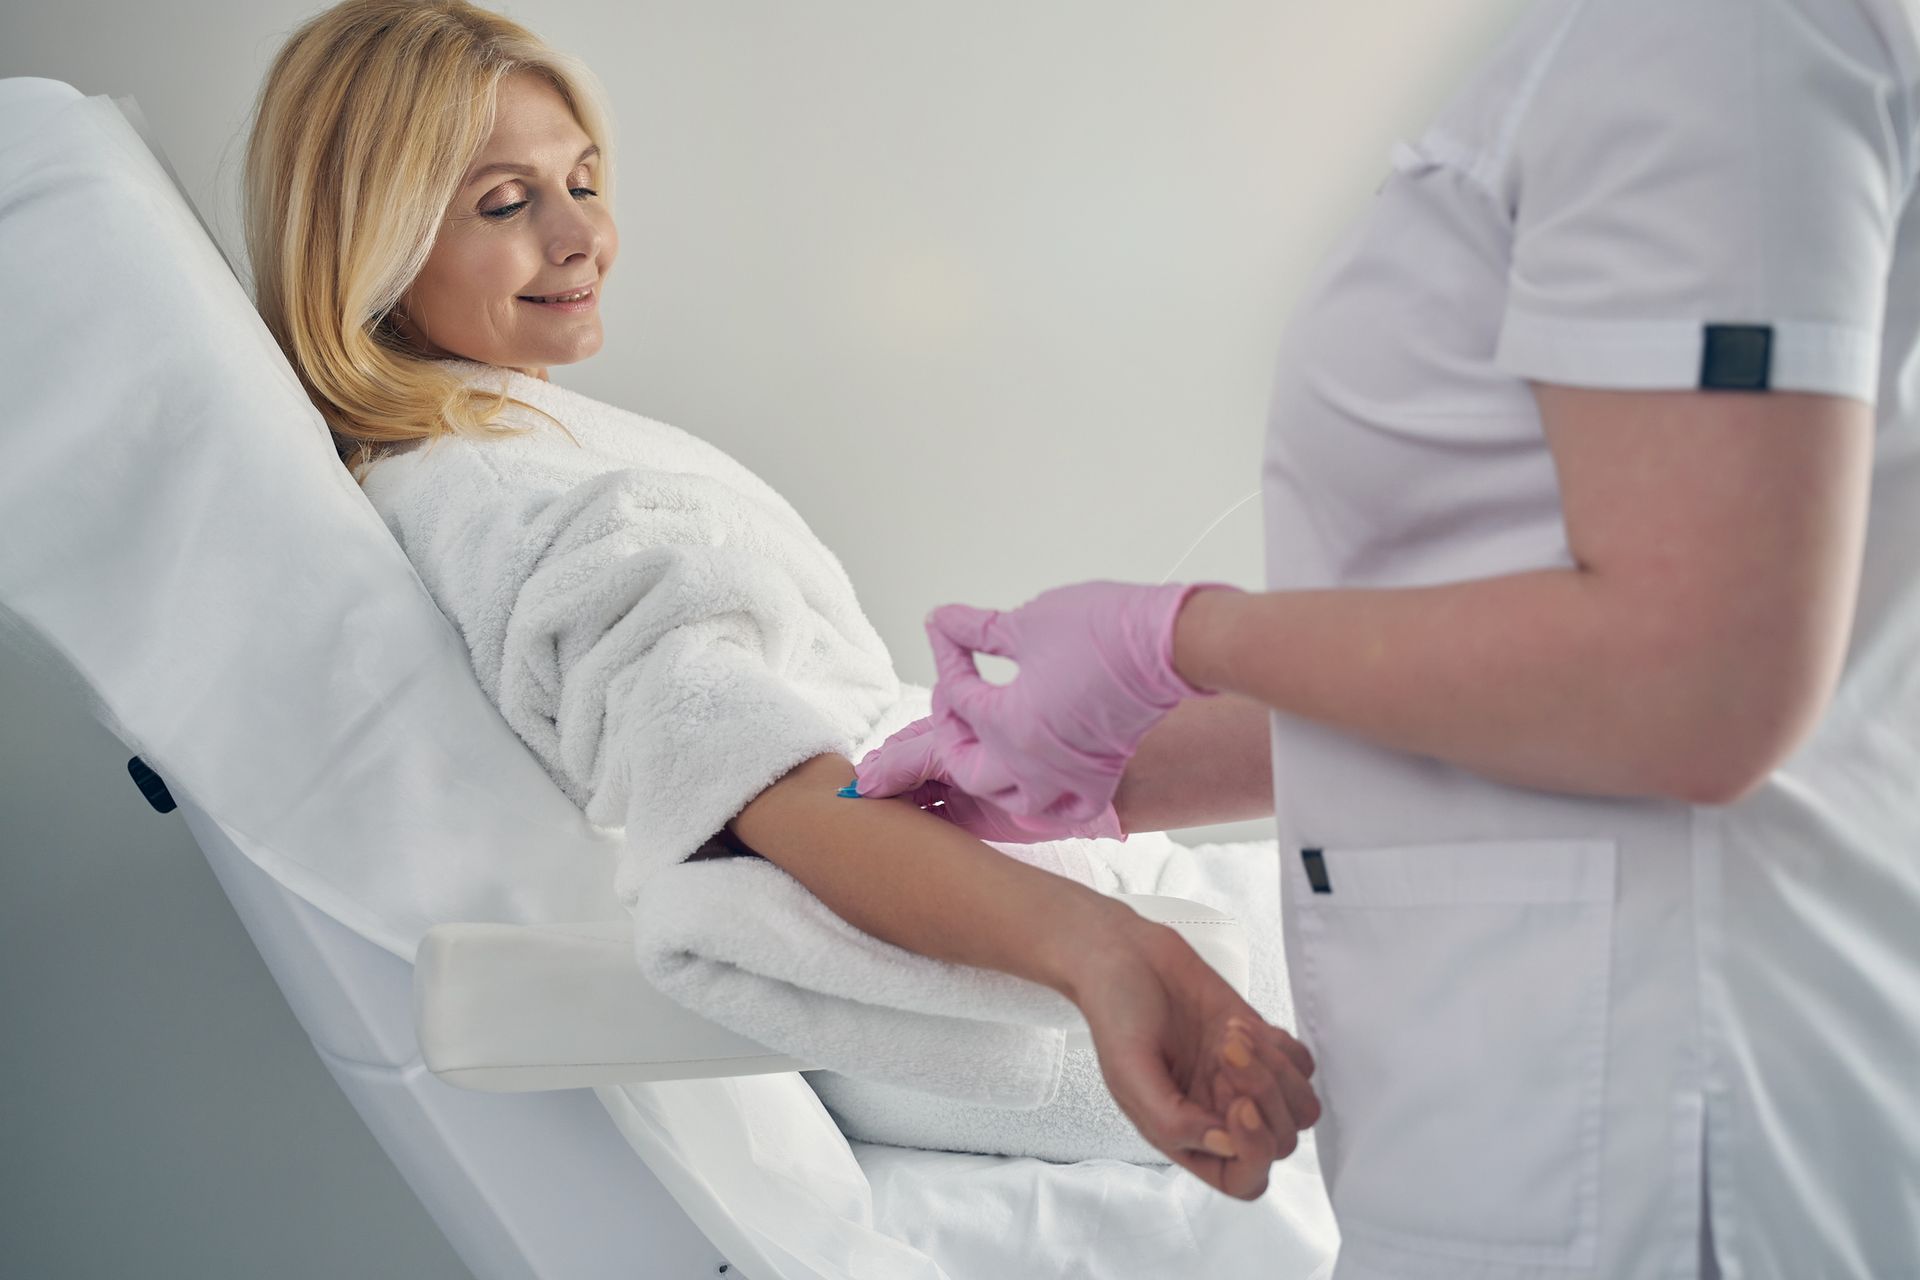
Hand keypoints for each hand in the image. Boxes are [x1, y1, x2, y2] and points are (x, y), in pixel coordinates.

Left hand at [854, 580, 1239, 827]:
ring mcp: (1065, 779)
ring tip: (963, 764)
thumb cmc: (1105, 628)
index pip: (955, 698)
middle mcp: (1029, 764)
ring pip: (1004, 798)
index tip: (944, 630)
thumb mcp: (1028, 622)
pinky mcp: (1097, 780)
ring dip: (979, 780)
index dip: (948, 658)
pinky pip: (1056, 809)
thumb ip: (976, 632)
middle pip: (962, 769)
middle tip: (925, 730)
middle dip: (939, 746)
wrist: (1174, 648)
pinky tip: (1026, 791)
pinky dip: (1036, 802)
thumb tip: (940, 623)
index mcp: (1006, 724)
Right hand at [1065, 906, 1320, 1199]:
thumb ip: (1172, 1121)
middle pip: (1281, 1140)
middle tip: (1225, 1050)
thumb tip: (1226, 1147)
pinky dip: (1280, 1046)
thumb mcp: (1128, 1073)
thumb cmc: (1117, 1013)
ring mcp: (1245, 1081)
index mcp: (1187, 1136)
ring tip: (1230, 1035)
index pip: (1244, 1179)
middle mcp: (1221, 1115)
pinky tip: (1237, 1025)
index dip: (1254, 1152)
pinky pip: (1302, 1064)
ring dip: (1274, 1070)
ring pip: (1300, 1106)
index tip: (1238, 1106)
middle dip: (1263, 1095)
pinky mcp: (1262, 1045)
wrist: (1126, 956)